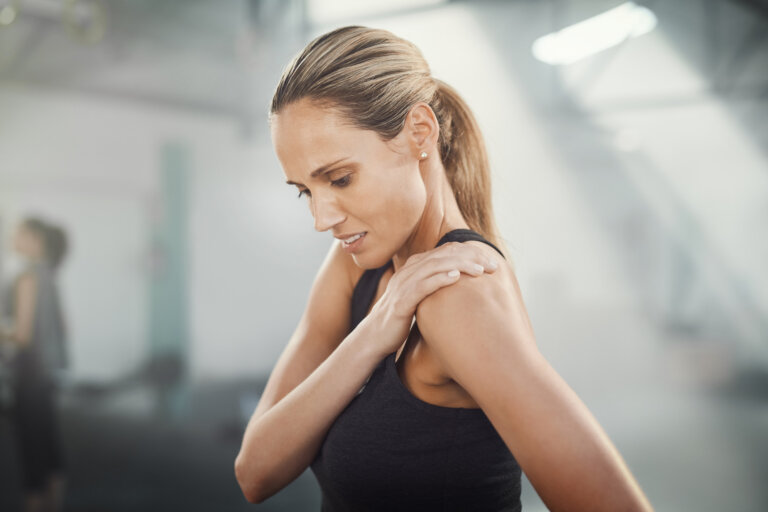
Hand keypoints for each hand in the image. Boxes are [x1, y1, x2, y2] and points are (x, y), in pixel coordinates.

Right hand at [367, 241, 499, 357]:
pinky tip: (455, 278)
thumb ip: (434, 287)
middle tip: (493, 265)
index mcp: (414, 268)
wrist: (373, 338)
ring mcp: (403, 285)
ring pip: (434, 267)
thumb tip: (460, 286)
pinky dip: (439, 279)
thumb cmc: (400, 319)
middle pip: (443, 255)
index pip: (446, 251)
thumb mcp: (419, 298)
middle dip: (471, 257)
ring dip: (460, 265)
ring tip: (480, 269)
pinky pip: (421, 286)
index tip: (491, 260)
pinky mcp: (400, 302)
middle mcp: (408, 272)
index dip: (470, 252)